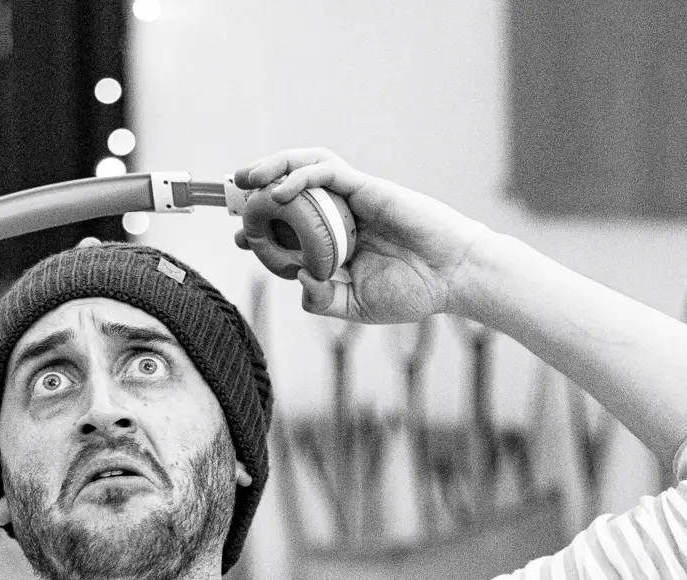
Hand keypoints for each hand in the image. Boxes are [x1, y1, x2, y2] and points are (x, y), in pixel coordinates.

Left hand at [232, 149, 487, 324]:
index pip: (292, 227)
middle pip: (292, 189)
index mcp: (338, 241)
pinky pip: (327, 172)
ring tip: (246, 178)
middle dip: (258, 187)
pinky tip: (280, 192)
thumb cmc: (414, 291)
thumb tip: (296, 283)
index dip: (261, 229)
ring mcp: (354, 198)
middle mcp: (342, 214)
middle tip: (232, 196)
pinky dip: (300, 176)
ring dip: (273, 167)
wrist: (454, 276)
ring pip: (306, 168)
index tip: (238, 239)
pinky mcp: (368, 187)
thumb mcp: (357, 305)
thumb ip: (324, 299)